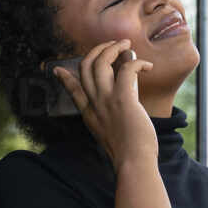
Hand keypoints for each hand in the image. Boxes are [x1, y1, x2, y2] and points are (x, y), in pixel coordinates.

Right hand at [51, 38, 156, 169]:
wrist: (133, 163)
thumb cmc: (130, 154)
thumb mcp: (111, 136)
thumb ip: (111, 120)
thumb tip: (124, 107)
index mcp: (89, 114)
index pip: (73, 91)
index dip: (65, 78)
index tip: (58, 70)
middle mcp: (94, 104)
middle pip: (86, 67)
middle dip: (98, 50)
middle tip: (114, 45)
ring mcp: (106, 100)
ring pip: (101, 62)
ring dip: (114, 48)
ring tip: (126, 45)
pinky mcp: (123, 98)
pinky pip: (127, 69)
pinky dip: (137, 62)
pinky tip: (148, 67)